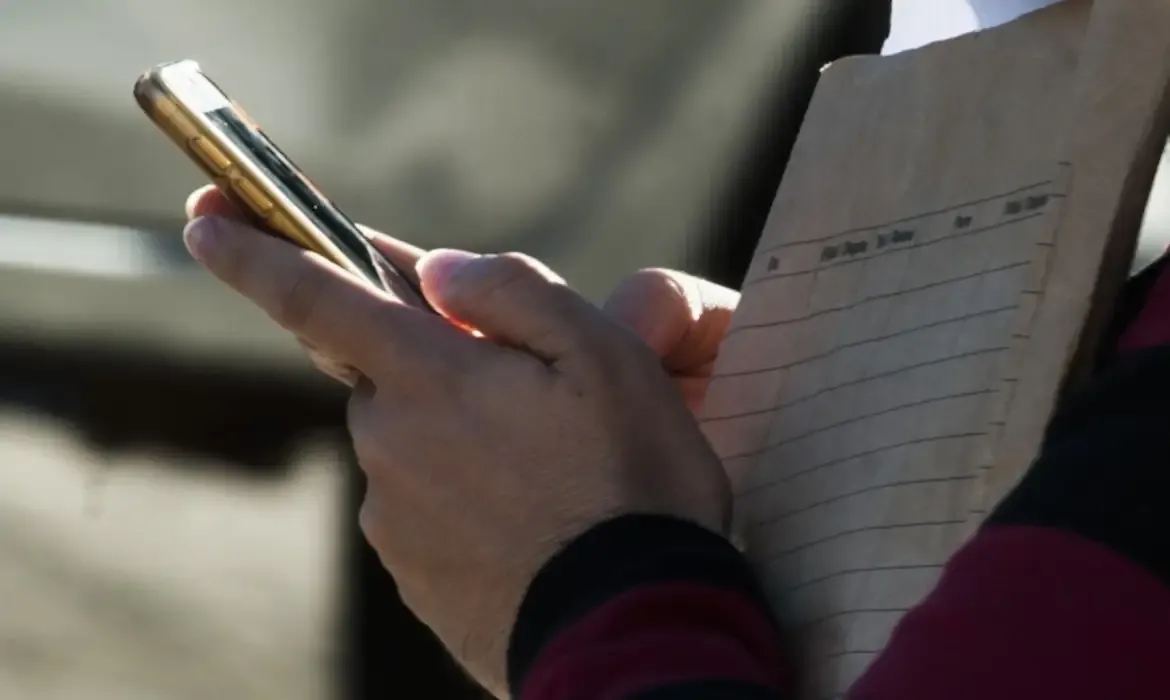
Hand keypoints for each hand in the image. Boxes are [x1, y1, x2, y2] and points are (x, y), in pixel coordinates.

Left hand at [180, 209, 731, 694]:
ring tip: (545, 475)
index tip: (202, 220)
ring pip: (409, 441)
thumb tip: (438, 271)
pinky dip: (462, 499)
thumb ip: (512, 293)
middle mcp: (390, 440)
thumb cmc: (629, 483)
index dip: (254, 251)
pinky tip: (527, 520)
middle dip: (432, 369)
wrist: (628, 629)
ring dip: (457, 438)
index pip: (316, 295)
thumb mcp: (605, 357)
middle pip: (385, 373)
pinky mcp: (410, 570)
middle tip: (525, 401)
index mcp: (430, 376)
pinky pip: (421, 507)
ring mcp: (392, 514)